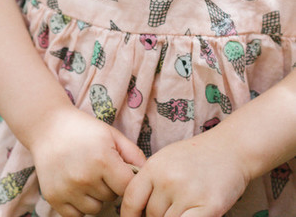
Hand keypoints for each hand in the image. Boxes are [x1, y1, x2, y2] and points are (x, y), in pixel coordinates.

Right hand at [30, 105, 145, 216]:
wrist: (47, 126)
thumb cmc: (83, 129)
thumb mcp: (111, 134)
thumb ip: (134, 154)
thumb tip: (150, 176)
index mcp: (102, 160)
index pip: (128, 188)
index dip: (126, 180)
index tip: (120, 172)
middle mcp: (85, 177)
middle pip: (111, 198)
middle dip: (108, 185)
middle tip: (97, 167)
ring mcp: (68, 189)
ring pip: (95, 209)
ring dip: (94, 196)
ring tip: (85, 174)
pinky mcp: (54, 198)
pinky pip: (76, 215)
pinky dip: (78, 204)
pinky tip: (74, 185)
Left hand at [120, 131, 248, 216]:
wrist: (231, 149)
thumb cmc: (196, 157)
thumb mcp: (166, 160)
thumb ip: (151, 182)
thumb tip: (136, 210)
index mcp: (154, 166)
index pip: (131, 199)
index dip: (129, 216)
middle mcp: (168, 179)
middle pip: (151, 215)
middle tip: (170, 207)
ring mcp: (188, 193)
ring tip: (185, 207)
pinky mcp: (209, 207)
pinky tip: (192, 214)